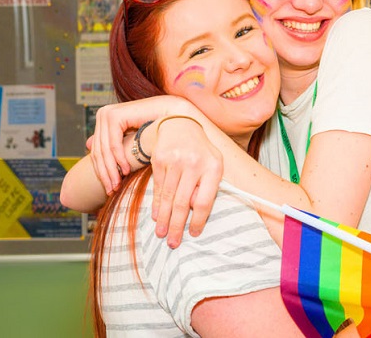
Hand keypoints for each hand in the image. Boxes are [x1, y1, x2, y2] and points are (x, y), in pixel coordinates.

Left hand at [87, 95, 192, 194]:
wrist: (174, 113)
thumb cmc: (157, 125)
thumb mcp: (131, 137)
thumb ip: (111, 141)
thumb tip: (86, 145)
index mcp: (105, 118)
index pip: (97, 151)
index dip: (102, 172)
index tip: (110, 189)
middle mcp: (103, 114)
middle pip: (99, 151)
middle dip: (105, 174)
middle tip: (112, 190)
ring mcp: (107, 114)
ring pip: (105, 150)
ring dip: (112, 170)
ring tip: (118, 185)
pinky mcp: (114, 115)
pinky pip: (113, 144)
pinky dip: (119, 160)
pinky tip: (126, 171)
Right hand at [150, 116, 223, 247]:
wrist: (181, 126)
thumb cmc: (201, 152)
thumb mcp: (214, 165)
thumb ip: (208, 187)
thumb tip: (194, 211)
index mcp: (213, 167)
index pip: (205, 201)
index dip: (199, 220)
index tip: (194, 234)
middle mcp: (194, 163)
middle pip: (184, 203)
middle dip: (177, 226)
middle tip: (173, 243)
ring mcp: (175, 161)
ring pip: (169, 197)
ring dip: (164, 219)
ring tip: (162, 234)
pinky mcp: (160, 159)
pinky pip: (158, 188)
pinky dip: (157, 204)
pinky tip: (157, 216)